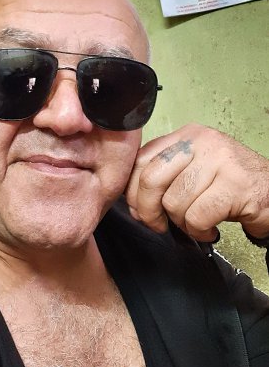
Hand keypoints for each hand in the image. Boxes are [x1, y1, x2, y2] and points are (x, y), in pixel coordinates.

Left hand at [125, 124, 268, 241]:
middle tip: (160, 224)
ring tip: (198, 221)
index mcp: (185, 136)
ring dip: (182, 223)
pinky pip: (197, 216)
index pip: (140, 160)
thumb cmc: (230, 186)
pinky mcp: (235, 183)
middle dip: (149, 210)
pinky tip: (211, 228)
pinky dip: (200, 230)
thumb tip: (135, 205)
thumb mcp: (193, 171)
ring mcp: (219, 159)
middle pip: (150, 179)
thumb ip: (163, 179)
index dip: (132, 191)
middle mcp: (200, 141)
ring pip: (174, 202)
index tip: (139, 210)